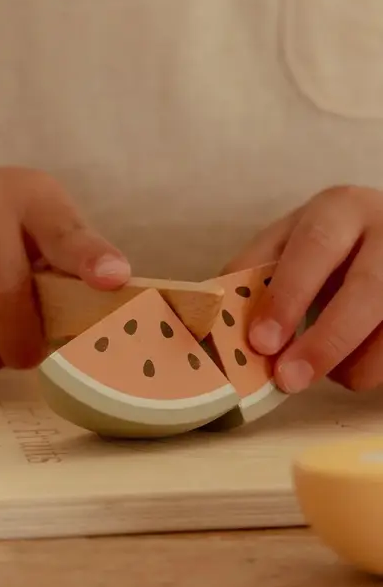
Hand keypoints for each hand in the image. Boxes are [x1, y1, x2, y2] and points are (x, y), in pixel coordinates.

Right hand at [0, 167, 129, 370]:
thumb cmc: (6, 228)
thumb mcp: (46, 225)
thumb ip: (75, 262)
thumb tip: (114, 300)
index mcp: (30, 195)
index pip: (64, 230)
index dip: (89, 258)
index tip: (113, 279)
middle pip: (4, 293)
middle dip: (19, 342)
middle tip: (25, 356)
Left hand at [223, 186, 382, 393]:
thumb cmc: (329, 245)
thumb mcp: (291, 242)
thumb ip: (258, 273)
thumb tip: (220, 322)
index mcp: (341, 208)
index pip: (314, 247)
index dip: (288, 295)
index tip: (261, 341)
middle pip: (367, 290)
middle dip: (325, 340)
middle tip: (288, 378)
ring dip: (352, 363)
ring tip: (323, 375)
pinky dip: (375, 368)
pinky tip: (355, 364)